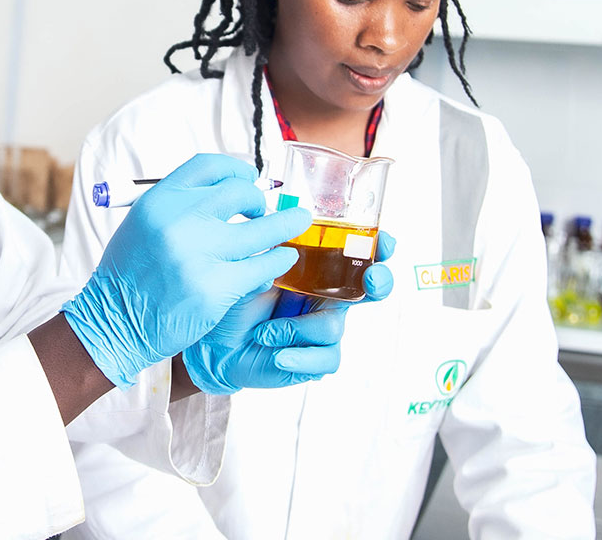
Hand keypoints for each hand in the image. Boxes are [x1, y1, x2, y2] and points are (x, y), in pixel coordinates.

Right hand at [62, 154, 311, 388]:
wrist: (115, 322)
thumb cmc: (132, 274)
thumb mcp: (144, 223)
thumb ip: (181, 205)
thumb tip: (231, 189)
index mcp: (160, 199)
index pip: (210, 165)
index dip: (237, 169)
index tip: (250, 178)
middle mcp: (179, 220)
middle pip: (240, 192)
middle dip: (259, 200)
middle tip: (264, 212)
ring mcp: (198, 254)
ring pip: (262, 229)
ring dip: (287, 224)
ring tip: (299, 222)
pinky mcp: (215, 288)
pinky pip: (262, 267)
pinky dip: (278, 262)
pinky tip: (282, 261)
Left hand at [182, 232, 396, 394]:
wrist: (216, 343)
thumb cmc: (237, 301)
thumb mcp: (250, 270)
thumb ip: (271, 255)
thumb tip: (287, 244)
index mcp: (317, 269)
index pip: (356, 254)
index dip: (378, 248)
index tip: (385, 243)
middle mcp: (327, 297)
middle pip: (372, 288)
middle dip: (378, 282)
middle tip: (370, 281)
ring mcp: (323, 328)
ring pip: (334, 325)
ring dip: (296, 328)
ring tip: (264, 333)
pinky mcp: (316, 358)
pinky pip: (328, 358)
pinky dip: (301, 356)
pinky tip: (278, 355)